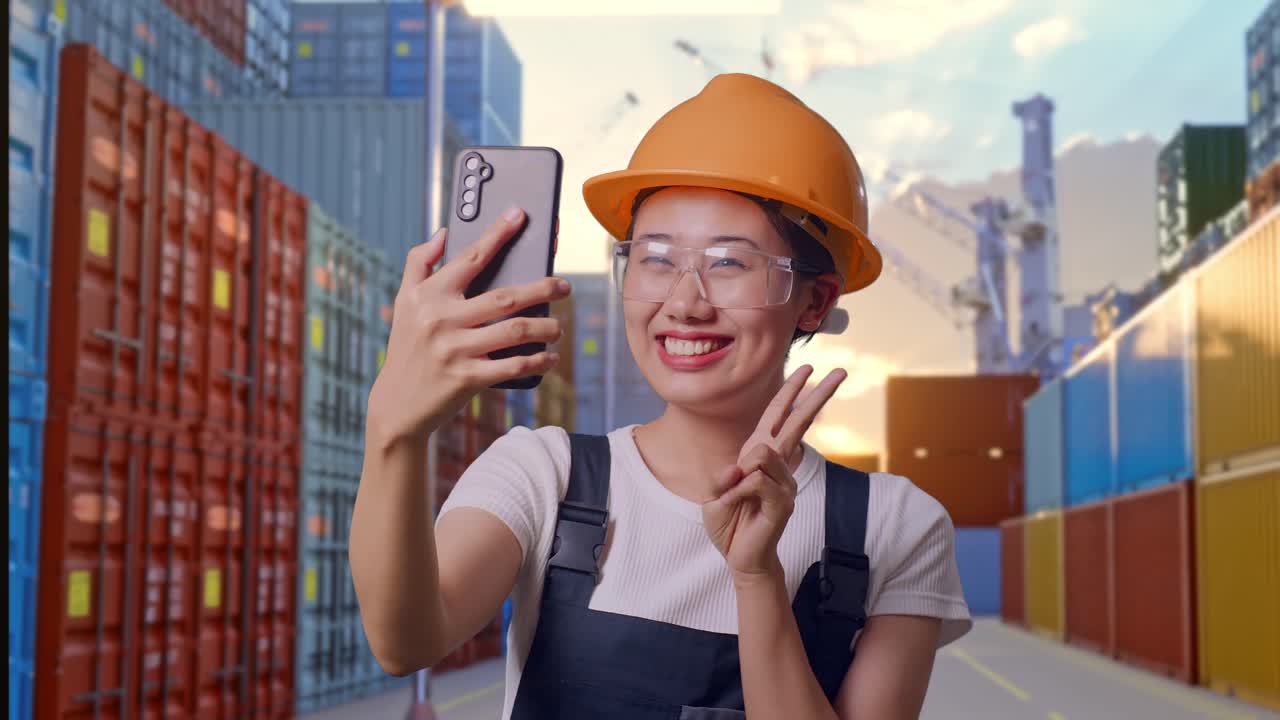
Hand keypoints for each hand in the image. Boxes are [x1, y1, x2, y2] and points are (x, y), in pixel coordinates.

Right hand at [367, 208, 570, 444]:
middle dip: (543, 287)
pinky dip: (538, 360)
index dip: (497, 234)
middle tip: (564, 285)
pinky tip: (550, 356)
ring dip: (546, 327)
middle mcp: (441, 319)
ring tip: (558, 326)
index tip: (519, 215)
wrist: (397, 403)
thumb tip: (443, 232)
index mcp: (429, 295)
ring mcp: (455, 350)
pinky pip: (513, 366)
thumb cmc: (406, 347)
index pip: (470, 257)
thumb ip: (419, 263)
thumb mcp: (403, 302)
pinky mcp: (467, 378)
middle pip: (505, 296)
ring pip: (516, 330)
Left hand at [702, 365, 846, 578]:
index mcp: (760, 453)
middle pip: (799, 421)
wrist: (739, 556)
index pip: (779, 415)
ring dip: (737, 477)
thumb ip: (728, 475)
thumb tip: (748, 466)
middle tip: (842, 371)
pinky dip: (738, 492)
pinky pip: (757, 481)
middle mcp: (778, 464)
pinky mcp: (783, 501)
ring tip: (733, 497)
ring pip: (763, 455)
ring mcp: (785, 482)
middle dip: (818, 395)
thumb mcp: (716, 492)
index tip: (808, 368)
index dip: (792, 391)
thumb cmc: (729, 520)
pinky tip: (738, 504)